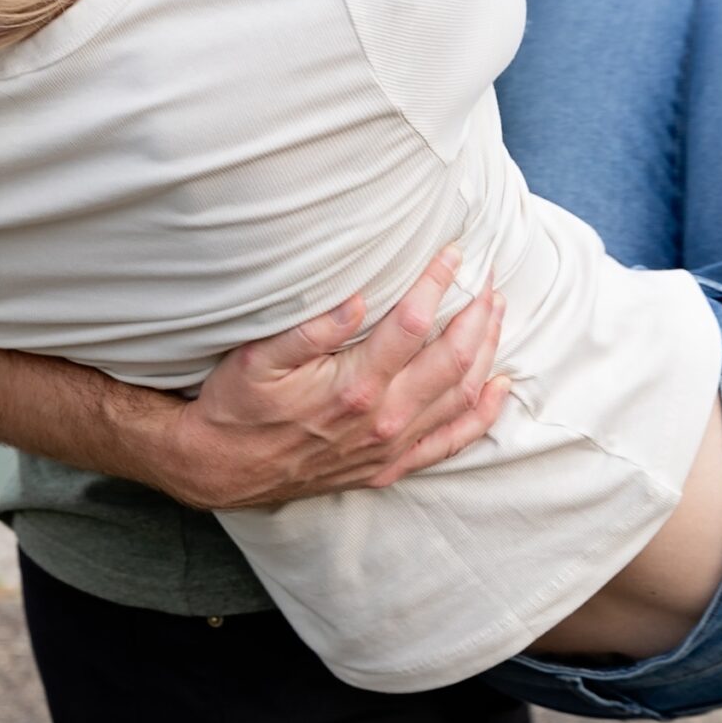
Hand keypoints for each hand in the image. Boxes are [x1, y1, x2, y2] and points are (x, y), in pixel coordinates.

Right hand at [160, 245, 508, 511]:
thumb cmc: (238, 406)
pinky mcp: (390, 467)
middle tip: (489, 279)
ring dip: (487, 351)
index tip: (454, 253)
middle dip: (477, 315)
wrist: (221, 468)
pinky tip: (500, 386)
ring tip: (497, 313)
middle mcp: (382, 420)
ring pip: (460, 396)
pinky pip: (452, 442)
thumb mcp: (257, 358)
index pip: (413, 325)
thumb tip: (357, 297)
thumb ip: (310, 328)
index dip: (438, 284)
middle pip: (452, 360)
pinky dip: (482, 413)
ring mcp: (390, 448)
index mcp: (354, 387)